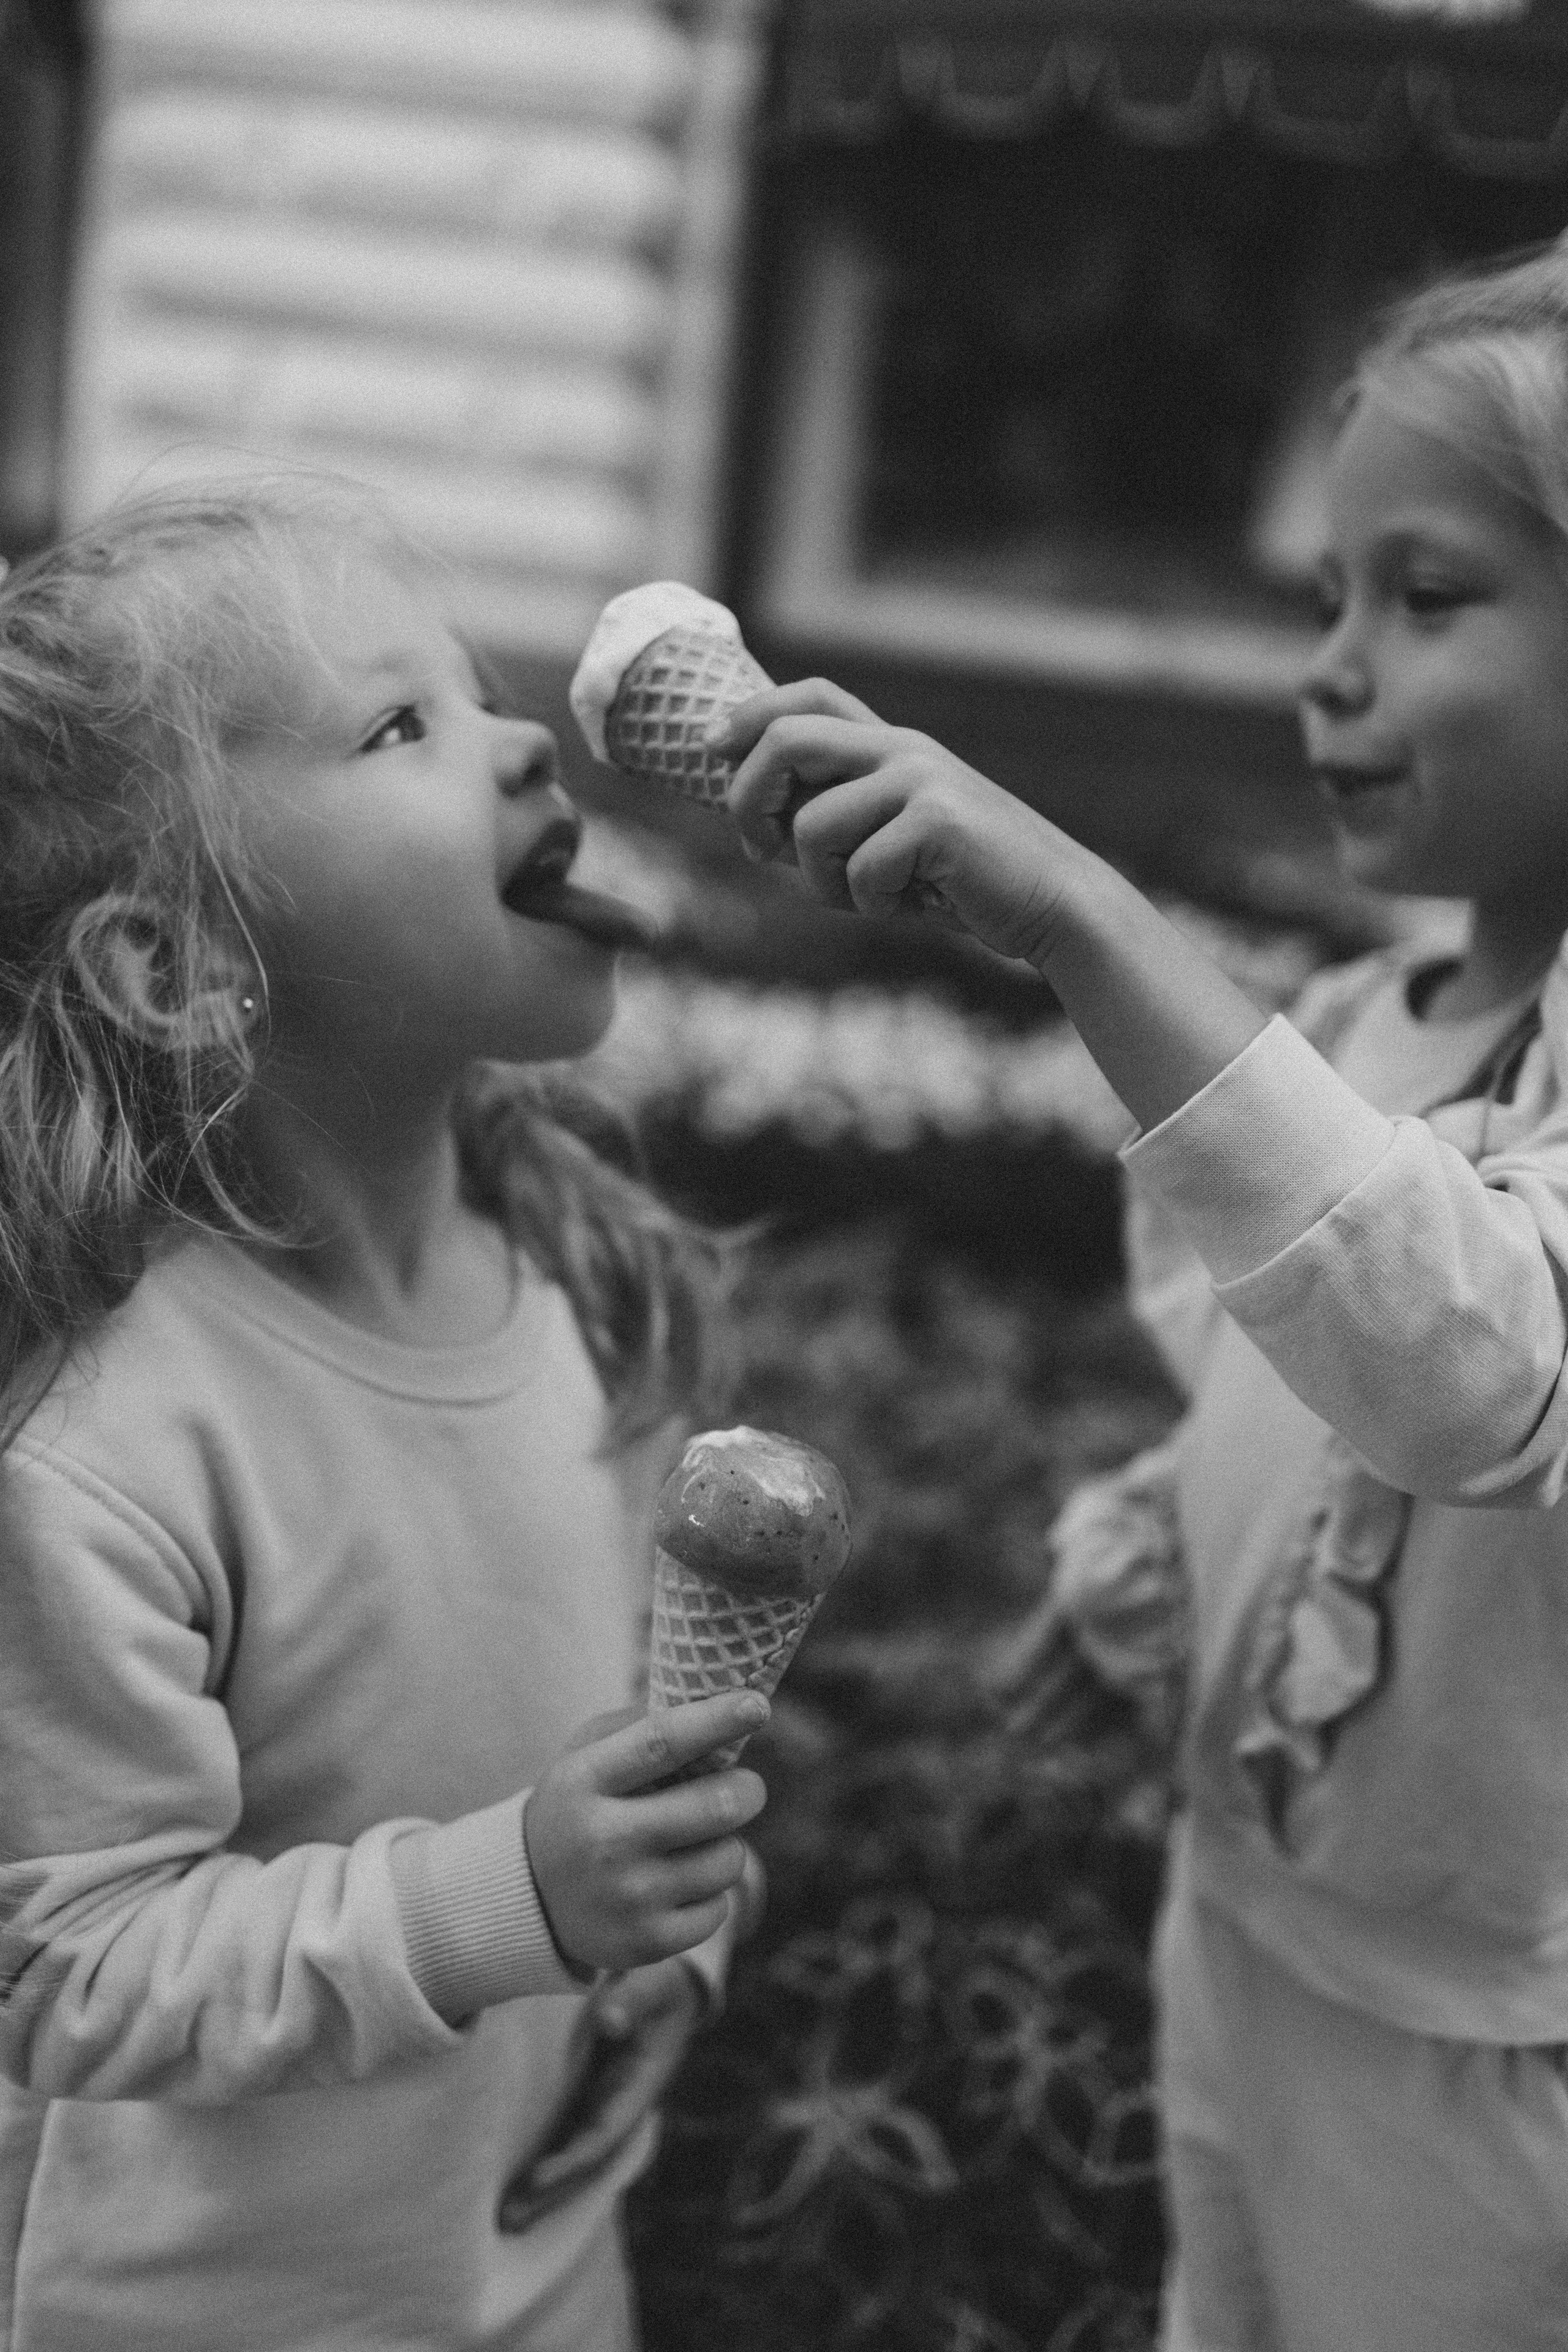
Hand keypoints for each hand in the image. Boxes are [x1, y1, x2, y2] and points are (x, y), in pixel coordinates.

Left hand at [499, 1957, 703, 2224]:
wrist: (666, 1989)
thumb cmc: (656, 1983)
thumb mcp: (652, 1985)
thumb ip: (632, 1999)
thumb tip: (608, 2020)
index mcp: (639, 2087)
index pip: (603, 2133)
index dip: (573, 2159)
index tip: (538, 2177)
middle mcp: (620, 2107)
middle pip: (585, 2160)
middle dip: (552, 2192)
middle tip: (510, 2221)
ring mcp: (603, 2107)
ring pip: (573, 2156)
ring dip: (544, 2188)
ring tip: (505, 2220)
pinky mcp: (587, 2099)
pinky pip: (565, 2138)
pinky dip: (544, 2162)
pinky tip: (512, 2185)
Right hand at [523, 1692, 768, 1974]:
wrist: (528, 1897)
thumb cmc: (580, 1806)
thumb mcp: (588, 1754)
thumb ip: (644, 1724)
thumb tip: (719, 1705)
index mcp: (586, 1781)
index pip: (662, 1742)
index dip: (716, 1720)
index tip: (758, 1704)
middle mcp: (604, 1840)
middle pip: (716, 1805)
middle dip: (747, 1790)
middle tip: (745, 1787)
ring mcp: (626, 1897)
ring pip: (729, 1859)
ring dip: (726, 1844)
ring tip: (695, 1842)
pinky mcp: (646, 1942)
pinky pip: (720, 1909)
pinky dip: (712, 1892)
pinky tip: (680, 1884)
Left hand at [712, 681, 1082, 966]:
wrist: (1053, 904)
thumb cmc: (965, 883)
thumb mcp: (892, 842)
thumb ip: (838, 821)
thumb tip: (754, 827)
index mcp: (891, 745)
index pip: (808, 698)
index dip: (750, 715)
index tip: (711, 749)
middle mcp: (902, 748)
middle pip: (787, 742)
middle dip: (748, 800)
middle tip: (759, 849)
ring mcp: (921, 780)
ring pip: (812, 826)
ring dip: (821, 881)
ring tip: (866, 897)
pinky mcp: (937, 820)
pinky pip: (859, 870)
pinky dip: (871, 905)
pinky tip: (911, 905)